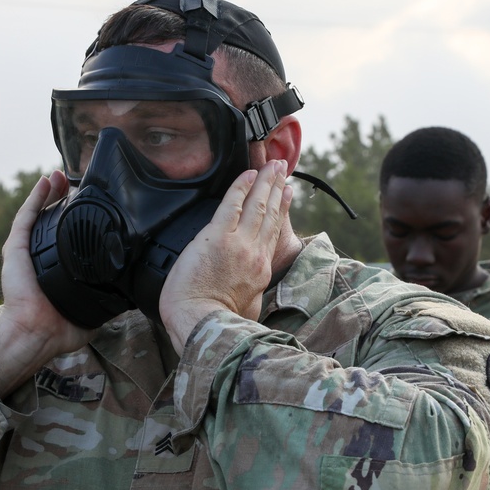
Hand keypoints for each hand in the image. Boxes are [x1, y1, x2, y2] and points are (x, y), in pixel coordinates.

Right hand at [0, 171, 96, 396]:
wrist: (35, 333)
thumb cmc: (59, 329)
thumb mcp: (92, 314)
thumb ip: (107, 303)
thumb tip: (130, 298)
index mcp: (58, 267)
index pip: (69, 235)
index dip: (79, 216)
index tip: (93, 201)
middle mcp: (41, 255)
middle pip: (53, 218)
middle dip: (64, 196)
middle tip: (78, 180)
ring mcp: (26, 249)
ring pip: (40, 211)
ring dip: (50, 190)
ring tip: (62, 173)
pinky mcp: (15, 247)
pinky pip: (26, 216)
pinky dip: (36, 196)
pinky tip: (46, 181)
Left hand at [159, 160, 292, 352]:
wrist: (201, 324)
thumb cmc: (218, 324)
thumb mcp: (247, 311)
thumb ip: (250, 296)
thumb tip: (247, 293)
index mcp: (260, 272)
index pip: (272, 234)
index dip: (281, 211)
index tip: (287, 195)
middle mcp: (254, 254)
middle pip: (270, 214)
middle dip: (278, 188)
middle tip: (283, 169)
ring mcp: (238, 243)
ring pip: (257, 205)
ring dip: (266, 182)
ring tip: (273, 165)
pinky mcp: (217, 237)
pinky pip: (232, 204)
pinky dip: (241, 187)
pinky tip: (247, 175)